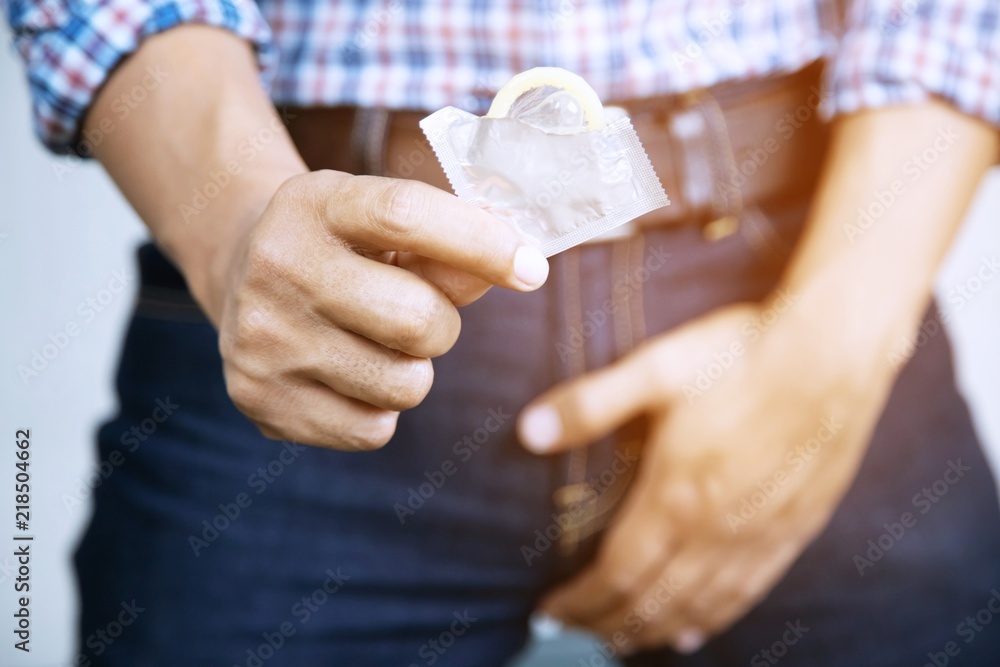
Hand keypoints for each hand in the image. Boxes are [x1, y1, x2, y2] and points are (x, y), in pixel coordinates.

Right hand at [208, 171, 548, 448]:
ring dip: (412, 371)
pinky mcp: (260, 400)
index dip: (481, 242)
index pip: (405, 215)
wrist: (240, 272)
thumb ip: (450, 246)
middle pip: (416, 319)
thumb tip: (523, 267)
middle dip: (443, 326)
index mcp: (316, 204)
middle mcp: (278, 266)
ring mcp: (261, 339)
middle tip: (421, 316)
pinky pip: (372, 430)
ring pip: (404, 385)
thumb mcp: (383, 225)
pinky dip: (378, 410)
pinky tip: (345, 375)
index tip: (532, 268)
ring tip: (375, 344)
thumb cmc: (342, 247)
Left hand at [518, 293, 896, 652]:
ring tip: (625, 641)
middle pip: (654, 600)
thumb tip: (526, 431)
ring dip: (656, 628)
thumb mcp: (654, 369)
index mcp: (677, 498)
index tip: (548, 612)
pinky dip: (713, 618)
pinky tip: (698, 628)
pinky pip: (747, 591)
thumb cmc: (740, 356)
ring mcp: (760, 534)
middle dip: (609, 622)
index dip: (579, 602)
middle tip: (577, 633)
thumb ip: (589, 405)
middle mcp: (717, 530)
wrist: (833, 353)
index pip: (616, 574)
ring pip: (700, 605)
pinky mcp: (795, 527)